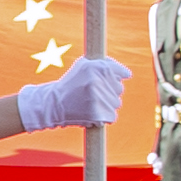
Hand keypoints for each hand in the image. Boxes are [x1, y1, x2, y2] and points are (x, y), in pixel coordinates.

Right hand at [15, 55, 129, 132]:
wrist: (53, 104)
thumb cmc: (70, 83)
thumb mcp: (84, 65)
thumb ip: (104, 64)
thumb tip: (127, 74)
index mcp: (98, 67)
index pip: (123, 73)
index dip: (116, 78)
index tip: (107, 82)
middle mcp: (99, 81)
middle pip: (119, 88)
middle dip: (109, 91)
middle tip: (92, 93)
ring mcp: (99, 97)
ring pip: (116, 103)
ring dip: (107, 104)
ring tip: (90, 103)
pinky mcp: (98, 113)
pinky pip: (112, 116)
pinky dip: (104, 117)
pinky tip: (92, 112)